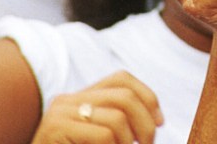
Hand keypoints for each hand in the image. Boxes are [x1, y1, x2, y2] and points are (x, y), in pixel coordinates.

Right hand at [31, 72, 162, 143]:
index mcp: (79, 97)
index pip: (121, 78)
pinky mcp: (56, 129)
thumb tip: (156, 120)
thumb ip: (114, 124)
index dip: (148, 96)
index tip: (160, 121)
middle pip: (124, 95)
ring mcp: (60, 114)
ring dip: (130, 141)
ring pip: (117, 117)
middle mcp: (68, 100)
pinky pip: (104, 135)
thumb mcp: (94, 137)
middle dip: (146, 122)